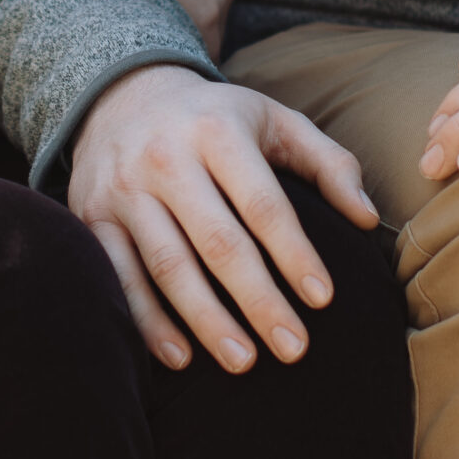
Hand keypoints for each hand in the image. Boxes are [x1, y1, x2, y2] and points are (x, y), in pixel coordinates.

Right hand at [71, 65, 378, 371]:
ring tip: (245, 363)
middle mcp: (166, 157)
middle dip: (258, 300)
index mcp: (217, 130)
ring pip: (168, 266)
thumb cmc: (216, 119)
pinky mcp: (91, 216)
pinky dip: (147, 321)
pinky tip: (180, 357)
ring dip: (207, 321)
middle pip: (218, 241)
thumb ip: (329, 163)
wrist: (120, 95)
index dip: (294, 253)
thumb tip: (367, 219)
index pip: (263, 203)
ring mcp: (123, 188)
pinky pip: (120, 276)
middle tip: (293, 349)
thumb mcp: (275, 120)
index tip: (324, 300)